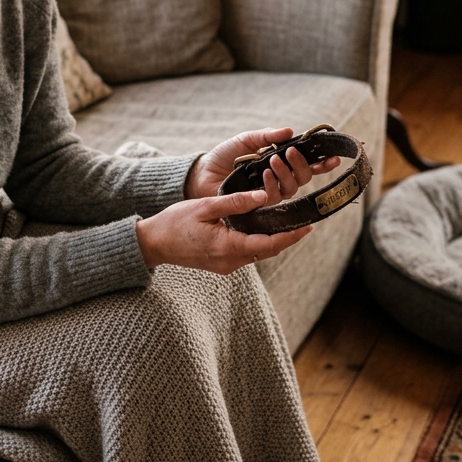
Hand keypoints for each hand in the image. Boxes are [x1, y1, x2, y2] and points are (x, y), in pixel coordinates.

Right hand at [135, 188, 311, 272]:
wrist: (153, 244)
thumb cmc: (174, 223)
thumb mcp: (205, 206)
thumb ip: (235, 202)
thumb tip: (263, 196)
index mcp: (228, 247)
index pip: (269, 244)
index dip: (291, 236)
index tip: (308, 226)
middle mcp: (230, 261)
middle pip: (268, 250)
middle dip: (287, 237)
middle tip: (304, 221)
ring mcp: (226, 266)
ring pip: (258, 253)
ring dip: (273, 239)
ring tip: (287, 221)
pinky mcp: (221, 264)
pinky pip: (247, 253)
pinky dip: (258, 241)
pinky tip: (262, 227)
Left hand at [185, 127, 340, 204]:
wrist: (203, 173)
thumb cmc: (225, 156)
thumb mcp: (246, 140)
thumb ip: (267, 136)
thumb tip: (290, 131)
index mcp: (281, 163)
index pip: (308, 165)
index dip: (323, 163)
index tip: (333, 157)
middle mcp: (279, 180)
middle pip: (304, 178)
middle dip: (302, 165)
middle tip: (289, 153)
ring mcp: (270, 194)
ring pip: (292, 188)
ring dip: (286, 173)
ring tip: (274, 160)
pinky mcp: (259, 205)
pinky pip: (274, 198)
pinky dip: (272, 184)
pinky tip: (265, 174)